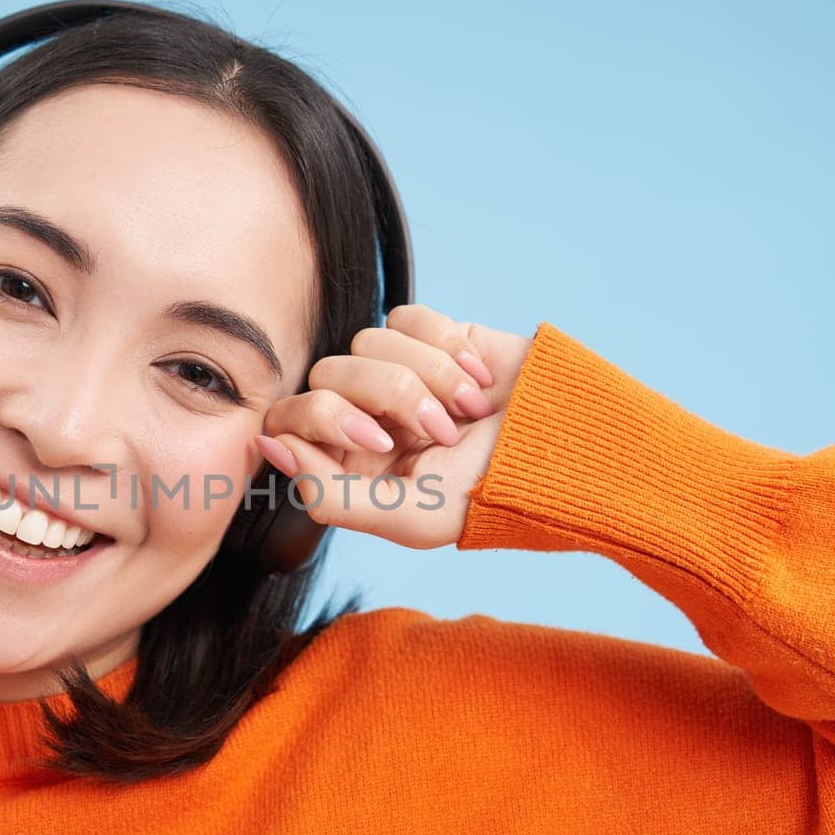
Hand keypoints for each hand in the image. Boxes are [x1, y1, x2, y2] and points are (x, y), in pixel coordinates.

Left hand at [256, 305, 532, 548]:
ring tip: (468, 412)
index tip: (377, 440)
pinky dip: (445, 348)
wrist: (564, 448)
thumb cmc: (490, 493)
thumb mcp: (409, 516)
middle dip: (389, 397)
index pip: (290, 420)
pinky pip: (405, 318)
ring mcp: (393, 372)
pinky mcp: (428, 337)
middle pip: (327, 374)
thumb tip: (270, 447)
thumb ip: (330, 495)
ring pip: (366, 343)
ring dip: (428, 378)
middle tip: (438, 431)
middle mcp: (362, 415)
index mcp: (346, 463)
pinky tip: (477, 381)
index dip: (324, 419)